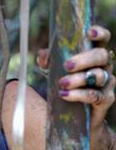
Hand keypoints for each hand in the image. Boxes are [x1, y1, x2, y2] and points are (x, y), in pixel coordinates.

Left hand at [36, 25, 114, 149]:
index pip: (102, 40)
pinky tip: (65, 95)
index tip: (89, 33)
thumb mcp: (55, 72)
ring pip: (98, 76)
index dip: (99, 34)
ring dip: (78, 79)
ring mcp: (107, 84)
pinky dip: (79, 95)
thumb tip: (43, 55)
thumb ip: (49, 61)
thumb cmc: (67, 87)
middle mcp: (104, 67)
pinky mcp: (106, 100)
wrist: (76, 117)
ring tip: (61, 84)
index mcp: (93, 56)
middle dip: (83, 59)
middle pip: (101, 56)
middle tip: (66, 66)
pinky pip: (95, 95)